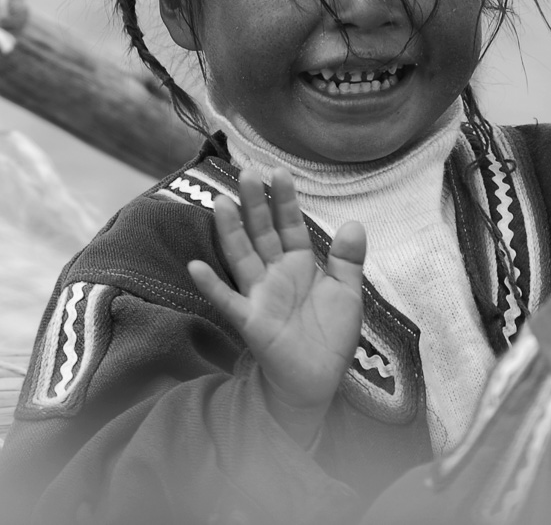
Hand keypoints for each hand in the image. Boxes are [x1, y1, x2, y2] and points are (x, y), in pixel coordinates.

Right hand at [187, 168, 365, 447]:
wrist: (318, 380)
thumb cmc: (330, 335)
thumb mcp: (347, 293)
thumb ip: (349, 259)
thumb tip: (355, 223)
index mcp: (299, 263)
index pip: (289, 225)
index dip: (284, 200)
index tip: (278, 171)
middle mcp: (275, 273)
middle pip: (262, 232)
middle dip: (255, 204)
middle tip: (247, 172)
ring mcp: (259, 295)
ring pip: (242, 257)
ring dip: (230, 231)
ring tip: (221, 203)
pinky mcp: (250, 321)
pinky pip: (227, 300)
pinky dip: (211, 285)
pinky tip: (196, 266)